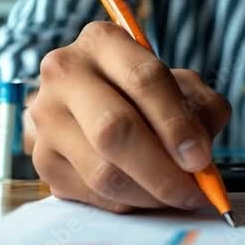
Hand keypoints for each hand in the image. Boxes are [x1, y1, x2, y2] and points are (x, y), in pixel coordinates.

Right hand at [27, 22, 230, 212]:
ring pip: (102, 171)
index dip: (176, 123)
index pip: (143, 80)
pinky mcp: (42, 158)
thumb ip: (202, 109)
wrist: (92, 103)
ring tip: (176, 197)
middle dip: (161, 169)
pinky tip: (147, 196)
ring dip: (149, 194)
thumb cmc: (147, 92)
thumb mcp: (182, 85)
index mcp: (103, 41)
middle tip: (192, 191)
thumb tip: (199, 154)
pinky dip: (128, 204)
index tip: (200, 158)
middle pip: (114, 129)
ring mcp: (47, 117)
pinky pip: (91, 194)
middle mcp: (65, 72)